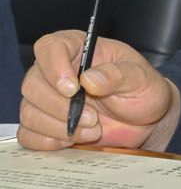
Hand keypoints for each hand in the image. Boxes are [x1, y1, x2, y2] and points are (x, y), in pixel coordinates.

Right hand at [17, 32, 176, 149]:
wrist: (144, 119)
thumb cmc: (141, 90)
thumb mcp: (141, 78)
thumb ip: (117, 75)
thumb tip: (89, 79)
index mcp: (77, 50)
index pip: (50, 47)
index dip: (54, 67)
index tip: (72, 88)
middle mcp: (55, 72)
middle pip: (33, 84)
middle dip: (61, 107)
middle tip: (93, 118)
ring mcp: (46, 99)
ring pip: (29, 112)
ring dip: (59, 127)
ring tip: (93, 130)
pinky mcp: (44, 124)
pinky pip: (28, 134)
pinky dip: (47, 141)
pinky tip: (71, 141)